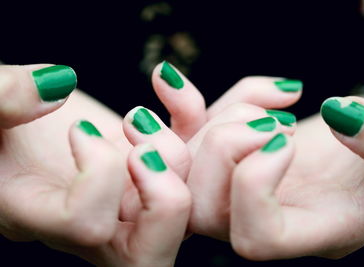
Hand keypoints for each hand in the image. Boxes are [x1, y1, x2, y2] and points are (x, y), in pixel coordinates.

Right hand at [0, 63, 189, 265]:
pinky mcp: (142, 167)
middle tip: (139, 147)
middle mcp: (90, 220)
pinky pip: (190, 161)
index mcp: (39, 216)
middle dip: (165, 195)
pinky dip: (192, 118)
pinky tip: (164, 80)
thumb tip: (57, 86)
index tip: (80, 128)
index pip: (89, 227)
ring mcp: (124, 197)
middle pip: (151, 254)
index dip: (98, 174)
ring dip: (176, 155)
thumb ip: (5, 98)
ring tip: (139, 115)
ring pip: (181, 210)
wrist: (15, 122)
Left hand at [140, 61, 363, 260]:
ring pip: (186, 175)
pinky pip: (183, 139)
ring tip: (268, 101)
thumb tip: (341, 115)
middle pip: (206, 210)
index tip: (287, 136)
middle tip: (276, 120)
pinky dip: (179, 104)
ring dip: (214, 122)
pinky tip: (171, 78)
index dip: (255, 184)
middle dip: (228, 146)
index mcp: (315, 229)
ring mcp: (240, 190)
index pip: (255, 238)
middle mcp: (269, 217)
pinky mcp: (228, 159)